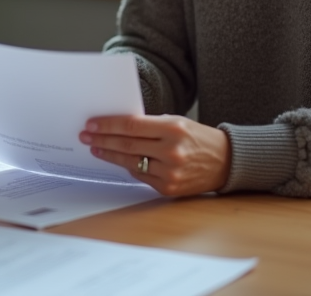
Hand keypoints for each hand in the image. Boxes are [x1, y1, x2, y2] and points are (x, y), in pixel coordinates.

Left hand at [79, 114, 231, 196]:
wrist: (225, 161)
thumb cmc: (198, 137)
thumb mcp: (177, 122)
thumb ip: (150, 125)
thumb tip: (117, 127)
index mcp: (173, 129)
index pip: (131, 126)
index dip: (108, 125)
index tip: (92, 124)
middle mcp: (172, 152)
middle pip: (127, 145)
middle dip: (102, 140)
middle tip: (85, 136)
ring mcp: (170, 173)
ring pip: (130, 163)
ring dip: (110, 155)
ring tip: (96, 148)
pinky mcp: (169, 188)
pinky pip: (141, 176)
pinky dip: (129, 167)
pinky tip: (118, 161)